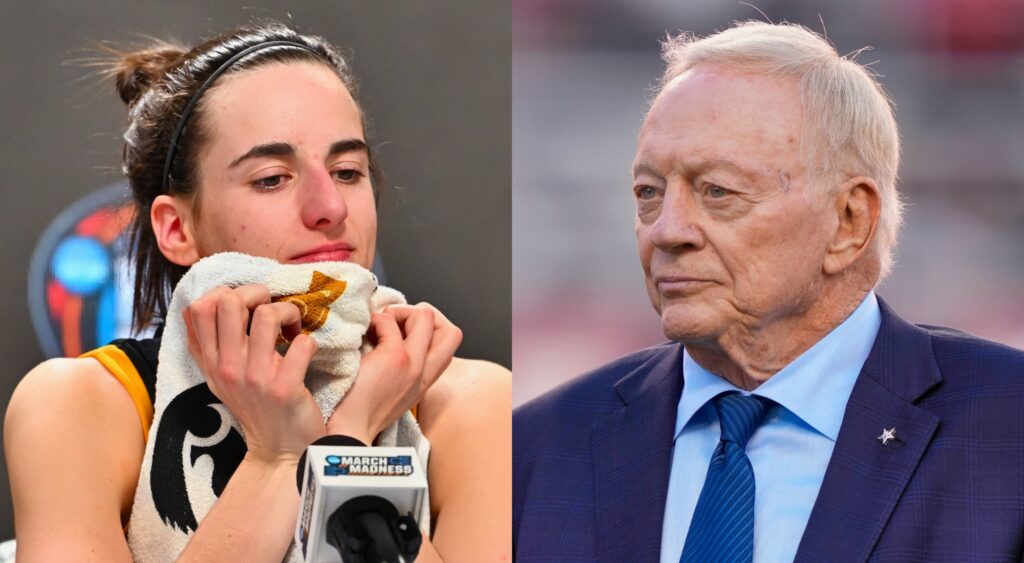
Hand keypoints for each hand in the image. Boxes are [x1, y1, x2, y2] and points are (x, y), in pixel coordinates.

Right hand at [183, 284, 324, 464]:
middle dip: (258, 293)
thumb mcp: (223, 378)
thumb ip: (214, 345)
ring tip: (293, 329)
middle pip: (229, 301)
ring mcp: (255, 378)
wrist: (281, 453)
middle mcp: (227, 367)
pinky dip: (310, 342)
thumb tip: (215, 299)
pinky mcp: (284, 389)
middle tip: (273, 310)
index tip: (247, 305)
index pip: (197, 308)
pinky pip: (302, 344)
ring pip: (267, 314)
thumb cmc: (257, 407)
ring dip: (289, 312)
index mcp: (210, 362)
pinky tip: (307, 352)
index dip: (225, 293)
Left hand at [326, 303, 461, 442]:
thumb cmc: (358, 414)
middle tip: (396, 324)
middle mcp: (425, 374)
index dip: (429, 330)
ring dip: (399, 312)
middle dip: (424, 315)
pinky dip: (375, 320)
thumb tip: (395, 338)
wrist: (346, 432)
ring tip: (378, 326)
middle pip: (452, 331)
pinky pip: (390, 321)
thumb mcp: (392, 394)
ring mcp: (413, 365)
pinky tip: (362, 335)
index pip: (449, 345)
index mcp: (424, 382)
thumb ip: (402, 371)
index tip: (403, 333)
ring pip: (426, 315)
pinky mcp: (395, 359)